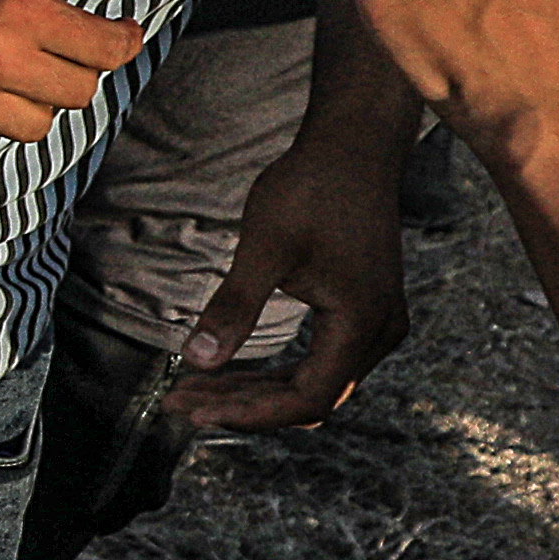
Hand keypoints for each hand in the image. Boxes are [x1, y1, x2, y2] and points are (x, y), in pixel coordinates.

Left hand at [168, 115, 413, 431]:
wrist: (352, 146)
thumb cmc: (312, 188)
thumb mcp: (264, 248)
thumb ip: (234, 307)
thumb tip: (197, 360)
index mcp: (362, 323)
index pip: (308, 398)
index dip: (250, 413)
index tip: (196, 410)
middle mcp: (379, 332)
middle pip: (310, 396)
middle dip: (243, 405)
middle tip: (178, 402)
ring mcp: (376, 323)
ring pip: (313, 381)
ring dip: (254, 390)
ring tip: (193, 389)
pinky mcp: (363, 311)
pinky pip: (319, 359)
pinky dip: (274, 369)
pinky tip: (229, 369)